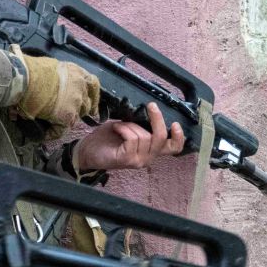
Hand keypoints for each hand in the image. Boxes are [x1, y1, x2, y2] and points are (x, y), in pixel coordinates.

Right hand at [16, 53, 100, 126]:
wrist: (26, 79)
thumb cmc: (31, 70)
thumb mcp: (49, 67)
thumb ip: (56, 77)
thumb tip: (48, 85)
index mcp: (77, 73)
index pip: (92, 84)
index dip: (92, 95)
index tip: (92, 102)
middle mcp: (80, 87)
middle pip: (86, 104)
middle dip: (79, 110)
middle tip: (69, 115)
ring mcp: (75, 103)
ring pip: (75, 118)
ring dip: (66, 121)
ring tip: (54, 124)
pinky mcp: (67, 117)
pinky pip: (61, 130)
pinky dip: (52, 133)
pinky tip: (44, 134)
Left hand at [71, 103, 185, 172]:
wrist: (88, 151)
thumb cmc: (108, 138)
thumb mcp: (129, 128)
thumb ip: (143, 126)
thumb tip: (151, 112)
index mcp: (151, 150)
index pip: (173, 148)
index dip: (179, 137)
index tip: (175, 124)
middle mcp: (148, 158)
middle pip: (161, 138)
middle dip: (157, 119)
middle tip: (151, 106)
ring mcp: (138, 160)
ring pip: (145, 137)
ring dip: (131, 126)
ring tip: (120, 125)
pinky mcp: (127, 160)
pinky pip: (132, 139)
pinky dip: (124, 129)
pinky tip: (116, 128)